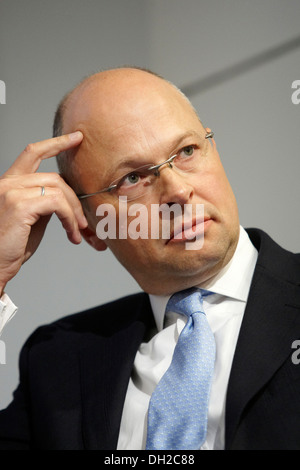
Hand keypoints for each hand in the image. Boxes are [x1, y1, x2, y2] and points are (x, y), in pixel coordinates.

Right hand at [0, 132, 87, 294]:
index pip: (32, 153)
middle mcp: (8, 183)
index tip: (76, 138)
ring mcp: (12, 192)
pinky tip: (72, 234)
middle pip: (54, 177)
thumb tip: (66, 200)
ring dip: (74, 212)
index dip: (56, 143)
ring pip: (59, 190)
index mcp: (9, 183)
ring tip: (78, 232)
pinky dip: (70, 218)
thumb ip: (44, 203)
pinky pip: (57, 204)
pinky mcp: (19, 205)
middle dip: (75, 199)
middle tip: (84, 222)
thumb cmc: (10, 246)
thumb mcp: (30, 219)